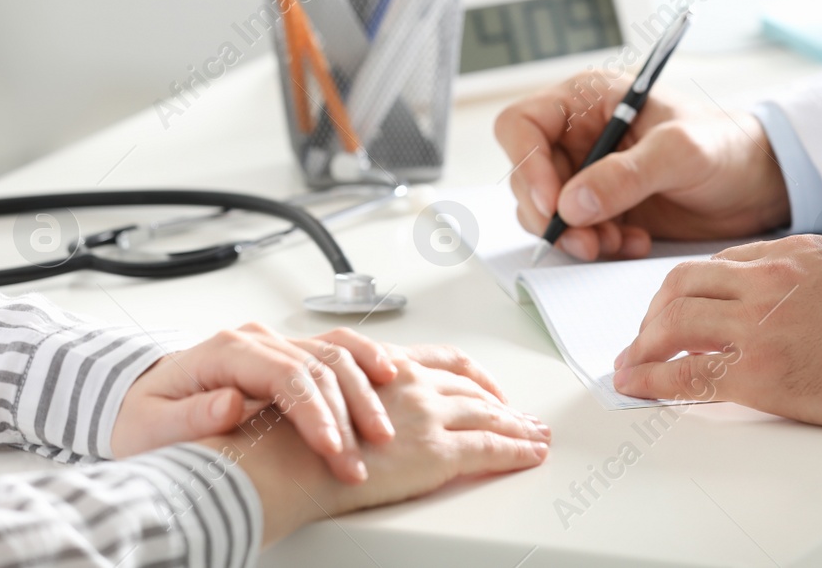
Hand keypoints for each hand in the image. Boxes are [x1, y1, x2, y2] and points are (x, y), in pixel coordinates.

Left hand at [112, 325, 506, 484]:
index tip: (333, 450)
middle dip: (350, 410)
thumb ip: (190, 417)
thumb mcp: (148, 429)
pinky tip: (392, 381)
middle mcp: (256, 340)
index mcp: (224, 351)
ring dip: (367, 388)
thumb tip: (230, 406)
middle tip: (366, 454)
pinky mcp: (291, 355)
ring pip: (338, 352)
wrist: (137, 401)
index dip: (315, 414)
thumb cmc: (143, 420)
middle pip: (320, 363)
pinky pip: (340, 350)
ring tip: (385, 429)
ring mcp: (277, 343)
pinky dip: (369, 363)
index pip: (285, 376)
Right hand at [205, 357, 550, 544]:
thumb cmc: (292, 437)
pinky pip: (491, 449)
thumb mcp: (327, 398)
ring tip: (536, 436)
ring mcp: (429, 417)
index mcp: (389, 369)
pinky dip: (517, 451)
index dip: (475, 374)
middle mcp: (414, 385)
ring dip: (519, 426)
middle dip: (504, 403)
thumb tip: (364, 410)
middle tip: (525, 416)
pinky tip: (530, 454)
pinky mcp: (437, 451)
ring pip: (490, 416)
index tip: (489, 385)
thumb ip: (353, 396)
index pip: (446, 362)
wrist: (285, 459)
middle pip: (474, 390)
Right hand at [493, 69, 789, 259]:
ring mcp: (588, 173)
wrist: (758, 184)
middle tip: (587, 240)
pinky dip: (596, 245)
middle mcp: (579, 135)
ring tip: (617, 242)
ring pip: (545, 210)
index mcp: (588, 100)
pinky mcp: (603, 207)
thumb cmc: (726, 146)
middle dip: (552, 214)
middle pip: (526, 175)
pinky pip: (575, 232)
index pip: (522, 124)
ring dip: (575, 235)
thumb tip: (571, 204)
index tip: (551, 203)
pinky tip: (633, 242)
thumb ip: (626, 175)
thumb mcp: (681, 152)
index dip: (526, 164)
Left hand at [612, 234, 821, 430]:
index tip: (673, 311)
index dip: (684, 291)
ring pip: (673, 323)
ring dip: (643, 345)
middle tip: (643, 337)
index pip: (716, 264)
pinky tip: (639, 385)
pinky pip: (688, 373)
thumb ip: (807, 273)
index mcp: (790, 252)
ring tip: (632, 365)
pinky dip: (652, 379)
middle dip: (652, 313)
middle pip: (681, 285)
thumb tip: (780, 290)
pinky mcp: (761, 373)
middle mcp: (767, 280)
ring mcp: (760, 324)